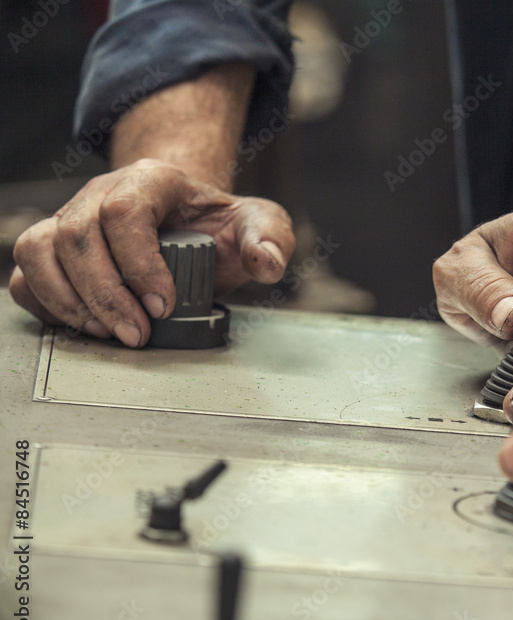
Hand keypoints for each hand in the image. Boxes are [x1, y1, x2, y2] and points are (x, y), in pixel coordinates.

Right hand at [10, 159, 293, 346]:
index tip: (163, 305)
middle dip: (105, 294)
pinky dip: (45, 302)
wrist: (193, 222)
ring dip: (68, 300)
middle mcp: (102, 192)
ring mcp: (73, 218)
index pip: (125, 211)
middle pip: (78, 236)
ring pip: (40, 250)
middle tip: (136, 333)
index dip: (138, 263)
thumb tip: (267, 263)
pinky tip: (84, 325)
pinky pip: (28, 271)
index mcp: (152, 180)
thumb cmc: (222, 224)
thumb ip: (271, 238)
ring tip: (107, 332)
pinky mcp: (56, 247)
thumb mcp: (260, 224)